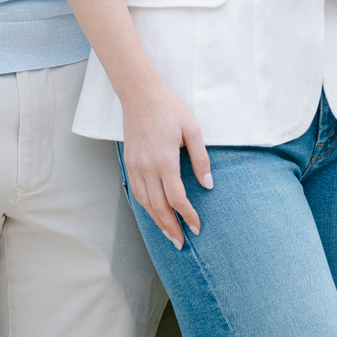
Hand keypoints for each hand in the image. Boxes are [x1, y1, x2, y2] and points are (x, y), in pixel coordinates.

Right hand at [120, 80, 210, 249]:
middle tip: (182, 243)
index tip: (197, 227)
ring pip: (145, 202)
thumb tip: (208, 184)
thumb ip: (201, 159)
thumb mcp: (192, 130)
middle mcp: (147, 167)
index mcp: (165, 160)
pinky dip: (145, 207)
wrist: (140, 94)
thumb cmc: (169, 109)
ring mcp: (135, 166)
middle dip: (171, 227)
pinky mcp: (129, 162)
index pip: (177, 198)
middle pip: (159, 207)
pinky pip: (136, 191)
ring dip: (157, 221)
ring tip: (169, 234)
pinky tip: (154, 213)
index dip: (188, 216)